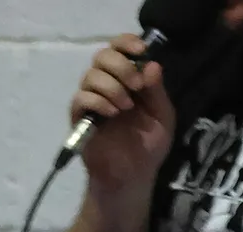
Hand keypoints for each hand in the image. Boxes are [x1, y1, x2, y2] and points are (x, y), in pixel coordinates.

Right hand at [71, 35, 176, 190]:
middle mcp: (107, 85)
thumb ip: (157, 91)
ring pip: (90, 75)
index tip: (141, 50)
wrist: (134, 177)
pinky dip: (98, 101)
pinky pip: (81, 98)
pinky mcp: (81, 119)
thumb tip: (152, 64)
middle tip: (136, 85)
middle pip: (102, 56)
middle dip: (121, 65)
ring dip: (112, 86)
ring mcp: (92, 101)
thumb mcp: (162, 117)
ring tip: (126, 107)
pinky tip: (113, 113)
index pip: (119, 48)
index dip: (127, 43)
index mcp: (127, 80)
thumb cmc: (148, 147)